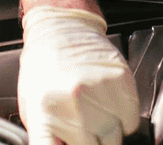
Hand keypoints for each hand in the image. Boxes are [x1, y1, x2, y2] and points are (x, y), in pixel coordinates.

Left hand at [17, 7, 138, 144]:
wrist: (59, 29)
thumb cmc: (43, 68)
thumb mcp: (32, 107)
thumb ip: (48, 136)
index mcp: (45, 113)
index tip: (68, 143)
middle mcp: (73, 104)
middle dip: (90, 141)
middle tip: (82, 126)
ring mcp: (99, 93)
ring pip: (117, 138)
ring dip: (108, 131)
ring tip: (92, 109)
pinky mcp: (121, 83)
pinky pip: (130, 122)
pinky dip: (122, 119)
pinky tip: (105, 101)